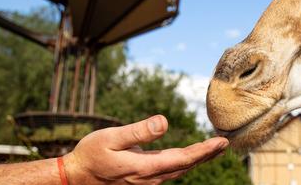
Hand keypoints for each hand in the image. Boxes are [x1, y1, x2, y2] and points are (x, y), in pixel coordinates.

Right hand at [63, 115, 227, 183]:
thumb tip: (165, 122)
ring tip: (215, 147)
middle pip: (186, 166)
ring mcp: (147, 180)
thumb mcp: (110, 138)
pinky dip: (186, 161)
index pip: (182, 159)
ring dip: (199, 158)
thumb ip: (138, 131)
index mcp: (144, 167)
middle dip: (207, 155)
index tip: (221, 142)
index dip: (204, 151)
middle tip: (225, 142)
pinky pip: (171, 170)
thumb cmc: (90, 155)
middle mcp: (149, 178)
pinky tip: (193, 154)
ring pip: (180, 169)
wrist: (75, 177)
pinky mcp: (143, 178)